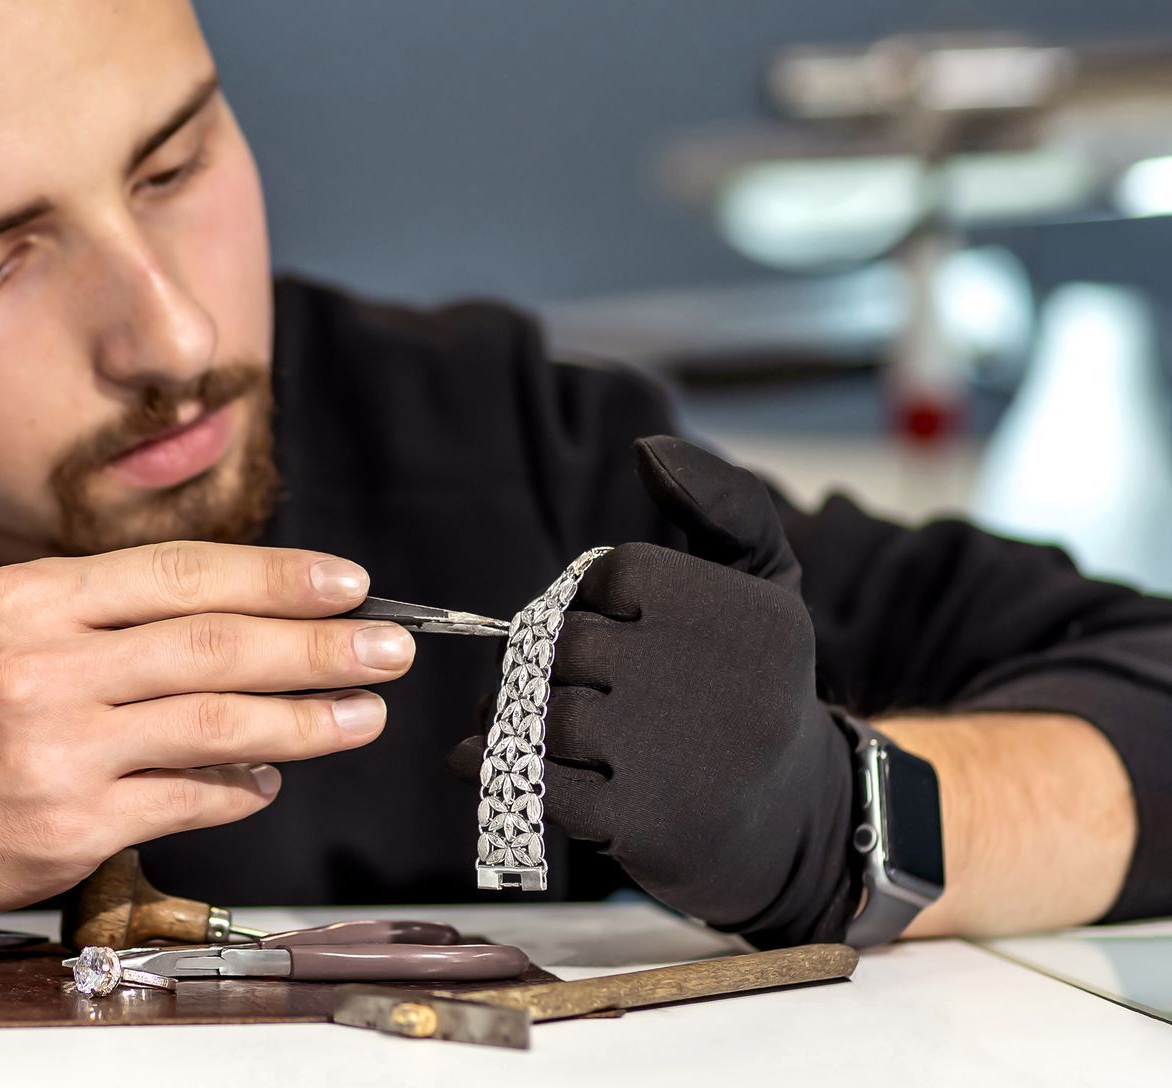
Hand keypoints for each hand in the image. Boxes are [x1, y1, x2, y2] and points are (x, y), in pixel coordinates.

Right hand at [0, 541, 411, 928]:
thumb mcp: (10, 632)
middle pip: (213, 644)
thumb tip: (243, 627)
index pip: (181, 574)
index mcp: (35, 599)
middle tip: (387, 647)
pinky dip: (241, 787)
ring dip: (304, 719)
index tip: (347, 584)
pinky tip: (273, 778)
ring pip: (213, 722)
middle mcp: (46, 663)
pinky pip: (185, 798)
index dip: (277, 578)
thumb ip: (115, 621)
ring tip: (361, 714)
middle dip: (316, 645)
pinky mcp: (70, 822)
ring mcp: (58, 745)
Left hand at [454, 436, 857, 944]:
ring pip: (548, 715)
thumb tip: (649, 450)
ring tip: (504, 718)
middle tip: (526, 676)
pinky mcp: (647, 825)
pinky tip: (483, 760)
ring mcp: (685, 760)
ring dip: (507, 716)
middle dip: (535, 661)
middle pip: (568, 647)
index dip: (585, 600)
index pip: (613, 576)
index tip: (593, 625)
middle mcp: (726, 685)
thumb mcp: (764, 586)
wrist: (790, 824)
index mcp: (749, 616)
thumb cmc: (754, 685)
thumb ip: (719, 505)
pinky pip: (542, 783)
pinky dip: (498, 768)